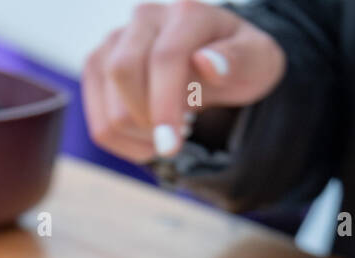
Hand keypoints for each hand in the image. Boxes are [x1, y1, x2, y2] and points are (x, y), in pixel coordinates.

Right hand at [82, 0, 285, 162]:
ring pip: (107, 101)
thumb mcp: (258, 62)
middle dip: (147, 119)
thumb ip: (239, 60)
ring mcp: (115, 41)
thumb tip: (208, 63)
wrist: (216, 62)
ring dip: (137, 135)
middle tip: (177, 137)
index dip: (164, 105)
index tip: (171, 147)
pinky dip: (122, 142)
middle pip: (123, 72)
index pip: (164, 57)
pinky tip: (148, 139)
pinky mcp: (98, 66)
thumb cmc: (237, 64)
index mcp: (186, 13)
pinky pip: (96, 119)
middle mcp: (145, 18)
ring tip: (167, 135)